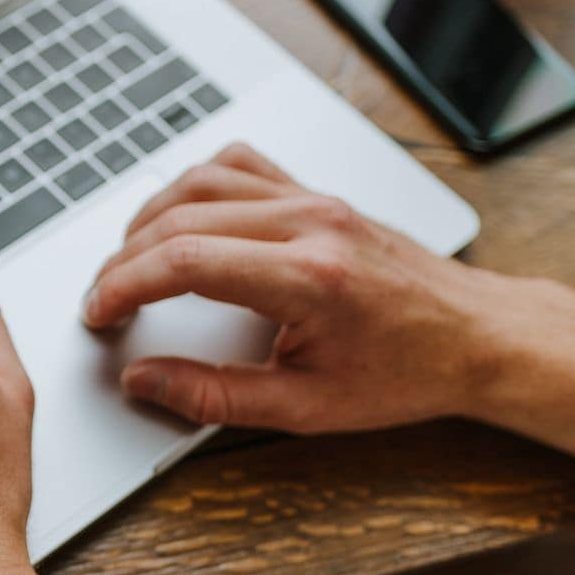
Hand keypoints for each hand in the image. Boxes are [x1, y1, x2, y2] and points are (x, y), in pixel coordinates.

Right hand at [82, 143, 510, 433]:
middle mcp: (309, 223)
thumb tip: (143, 380)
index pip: (185, 261)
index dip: (124, 286)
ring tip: (128, 264)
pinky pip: (237, 166)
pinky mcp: (315, 191)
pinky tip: (178, 219)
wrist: (476, 334)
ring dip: (149, 219)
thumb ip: (214, 395)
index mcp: (309, 278)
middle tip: (103, 301)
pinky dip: (193, 186)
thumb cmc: (405, 372)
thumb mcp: (306, 408)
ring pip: (200, 182)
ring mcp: (313, 198)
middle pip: (180, 218)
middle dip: (124, 261)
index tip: (99, 313)